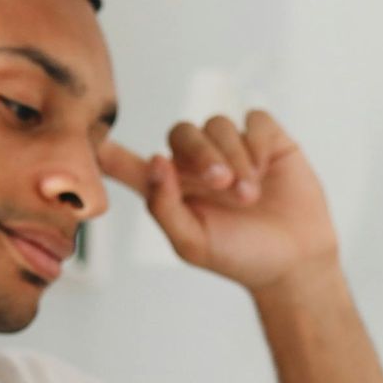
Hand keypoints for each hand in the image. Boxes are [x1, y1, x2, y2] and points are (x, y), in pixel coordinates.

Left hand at [98, 110, 338, 292]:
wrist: (294, 262)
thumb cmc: (240, 257)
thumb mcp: (191, 243)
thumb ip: (163, 205)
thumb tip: (155, 160)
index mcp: (169, 188)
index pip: (128, 162)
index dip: (107, 148)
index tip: (87, 136)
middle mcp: (196, 163)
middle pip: (182, 133)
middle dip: (201, 155)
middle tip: (222, 185)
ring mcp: (232, 148)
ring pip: (218, 124)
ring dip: (234, 158)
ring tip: (249, 195)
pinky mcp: (266, 139)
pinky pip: (254, 120)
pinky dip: (256, 143)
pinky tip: (265, 171)